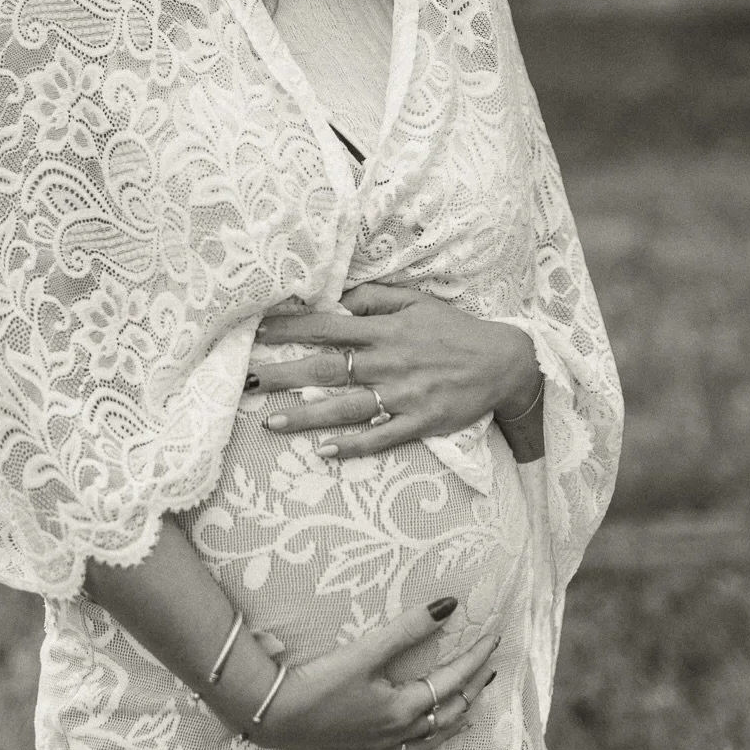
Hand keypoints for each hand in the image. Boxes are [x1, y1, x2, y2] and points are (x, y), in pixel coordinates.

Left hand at [250, 284, 539, 458]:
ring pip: (346, 407)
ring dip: (307, 415)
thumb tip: (336, 300)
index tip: (258, 332)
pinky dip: (353, 445)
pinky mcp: (421, 422)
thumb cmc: (454, 330)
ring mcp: (404, 395)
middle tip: (246, 381)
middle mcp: (390, 361)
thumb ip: (374, 298)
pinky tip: (324, 452)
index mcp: (386, 330)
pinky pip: (381, 437)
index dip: (291, 329)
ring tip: (271, 422)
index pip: (328, 327)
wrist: (503, 362)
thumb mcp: (417, 301)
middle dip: (284, 374)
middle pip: (327, 368)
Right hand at [251, 599, 500, 749]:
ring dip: (449, 728)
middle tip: (487, 671)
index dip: (475, 658)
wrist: (272, 714)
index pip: (452, 680)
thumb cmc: (318, 682)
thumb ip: (409, 629)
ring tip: (466, 715)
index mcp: (403, 708)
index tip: (494, 638)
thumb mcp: (366, 652)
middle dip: (471, 691)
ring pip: (425, 744)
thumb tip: (450, 605)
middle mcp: (396, 735)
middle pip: (446, 715)